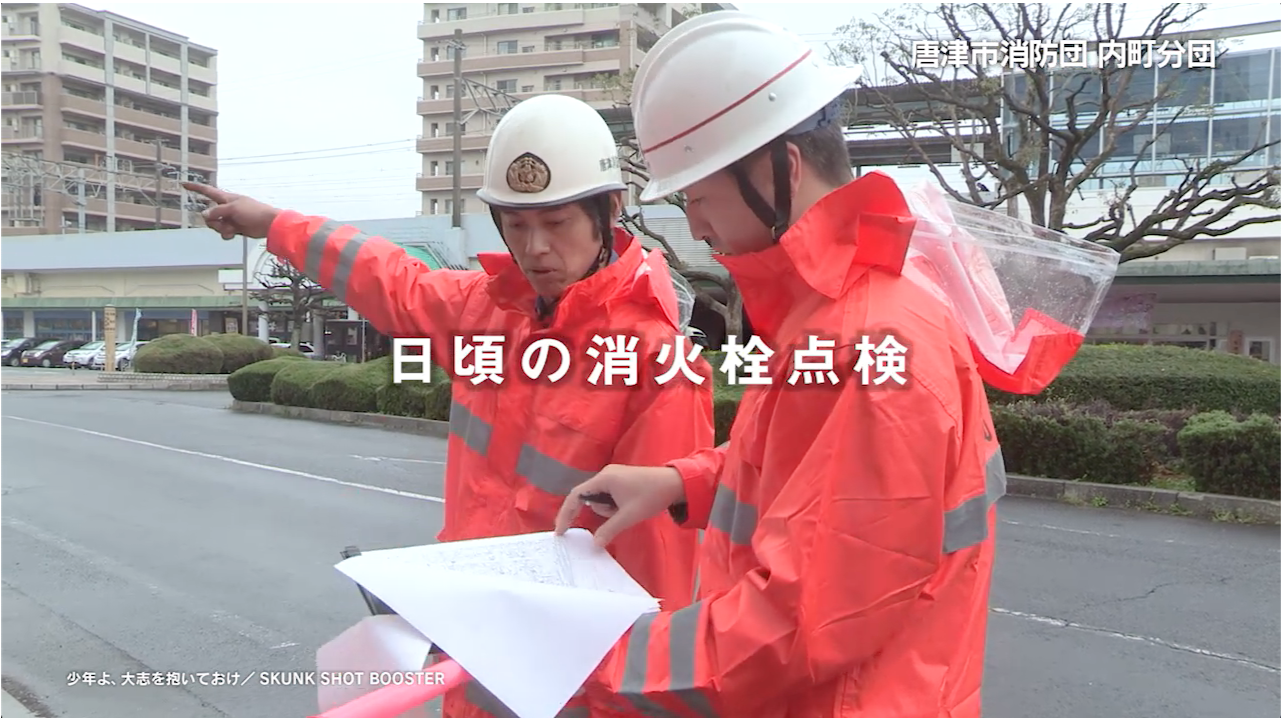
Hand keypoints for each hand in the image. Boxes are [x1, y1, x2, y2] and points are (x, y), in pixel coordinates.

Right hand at [182, 182, 279, 239]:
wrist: (268, 224)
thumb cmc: (253, 212)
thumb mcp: (232, 208)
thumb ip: (217, 212)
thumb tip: (204, 215)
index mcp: (226, 198)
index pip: (207, 191)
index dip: (196, 188)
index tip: (184, 184)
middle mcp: (226, 207)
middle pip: (208, 214)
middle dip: (213, 221)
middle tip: (224, 221)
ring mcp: (229, 218)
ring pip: (214, 225)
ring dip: (221, 228)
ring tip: (233, 228)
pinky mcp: (234, 228)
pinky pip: (223, 232)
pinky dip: (226, 234)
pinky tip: (234, 234)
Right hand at [555, 464, 685, 547]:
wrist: (675, 483)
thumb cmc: (651, 496)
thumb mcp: (629, 516)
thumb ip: (609, 529)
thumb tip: (595, 544)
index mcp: (603, 479)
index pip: (575, 496)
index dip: (566, 514)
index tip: (561, 531)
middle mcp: (605, 475)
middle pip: (589, 498)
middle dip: (600, 512)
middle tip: (617, 518)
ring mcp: (613, 476)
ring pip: (600, 499)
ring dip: (610, 510)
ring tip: (630, 510)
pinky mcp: (621, 480)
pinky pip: (609, 496)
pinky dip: (615, 506)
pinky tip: (630, 507)